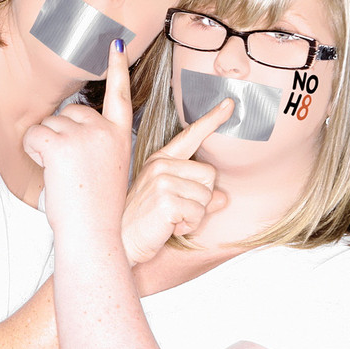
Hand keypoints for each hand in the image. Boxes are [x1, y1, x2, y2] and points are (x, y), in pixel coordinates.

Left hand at [23, 40, 132, 233]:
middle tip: (71, 169)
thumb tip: (70, 124)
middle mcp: (104, 130)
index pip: (119, 95)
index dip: (118, 68)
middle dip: (60, 134)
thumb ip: (97, 143)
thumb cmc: (98, 209)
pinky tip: (49, 171)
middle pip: (70, 112)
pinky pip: (35, 135)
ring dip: (46, 145)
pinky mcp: (62, 144)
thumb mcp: (109, 168)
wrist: (94, 235)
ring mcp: (84, 136)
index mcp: (119, 136)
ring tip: (63, 175)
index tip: (117, 44)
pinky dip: (33, 151)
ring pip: (49, 124)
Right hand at [123, 98, 233, 264]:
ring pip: (206, 195)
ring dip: (194, 215)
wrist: (119, 244)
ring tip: (170, 220)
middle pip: (209, 174)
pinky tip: (169, 227)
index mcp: (160, 160)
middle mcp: (160, 165)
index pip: (190, 136)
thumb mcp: (171, 204)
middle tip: (176, 211)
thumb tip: (223, 198)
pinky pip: (198, 212)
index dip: (212, 120)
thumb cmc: (143, 223)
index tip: (229, 104)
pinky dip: (188, 225)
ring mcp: (161, 180)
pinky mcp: (166, 199)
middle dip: (200, 199)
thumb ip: (198, 197)